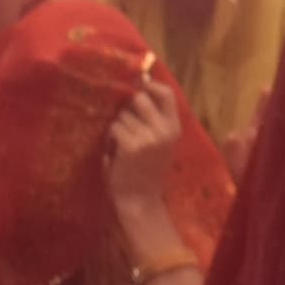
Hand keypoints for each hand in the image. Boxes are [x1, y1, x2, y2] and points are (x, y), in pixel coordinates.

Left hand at [106, 75, 185, 215]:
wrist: (140, 199)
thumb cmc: (147, 170)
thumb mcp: (161, 142)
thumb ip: (155, 119)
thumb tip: (137, 89)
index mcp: (174, 127)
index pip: (167, 93)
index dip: (150, 85)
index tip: (138, 85)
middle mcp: (164, 129)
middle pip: (140, 98)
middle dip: (127, 108)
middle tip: (124, 122)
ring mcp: (148, 137)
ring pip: (122, 115)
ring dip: (117, 125)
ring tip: (119, 141)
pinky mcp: (130, 146)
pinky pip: (114, 128)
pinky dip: (110, 137)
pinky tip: (113, 149)